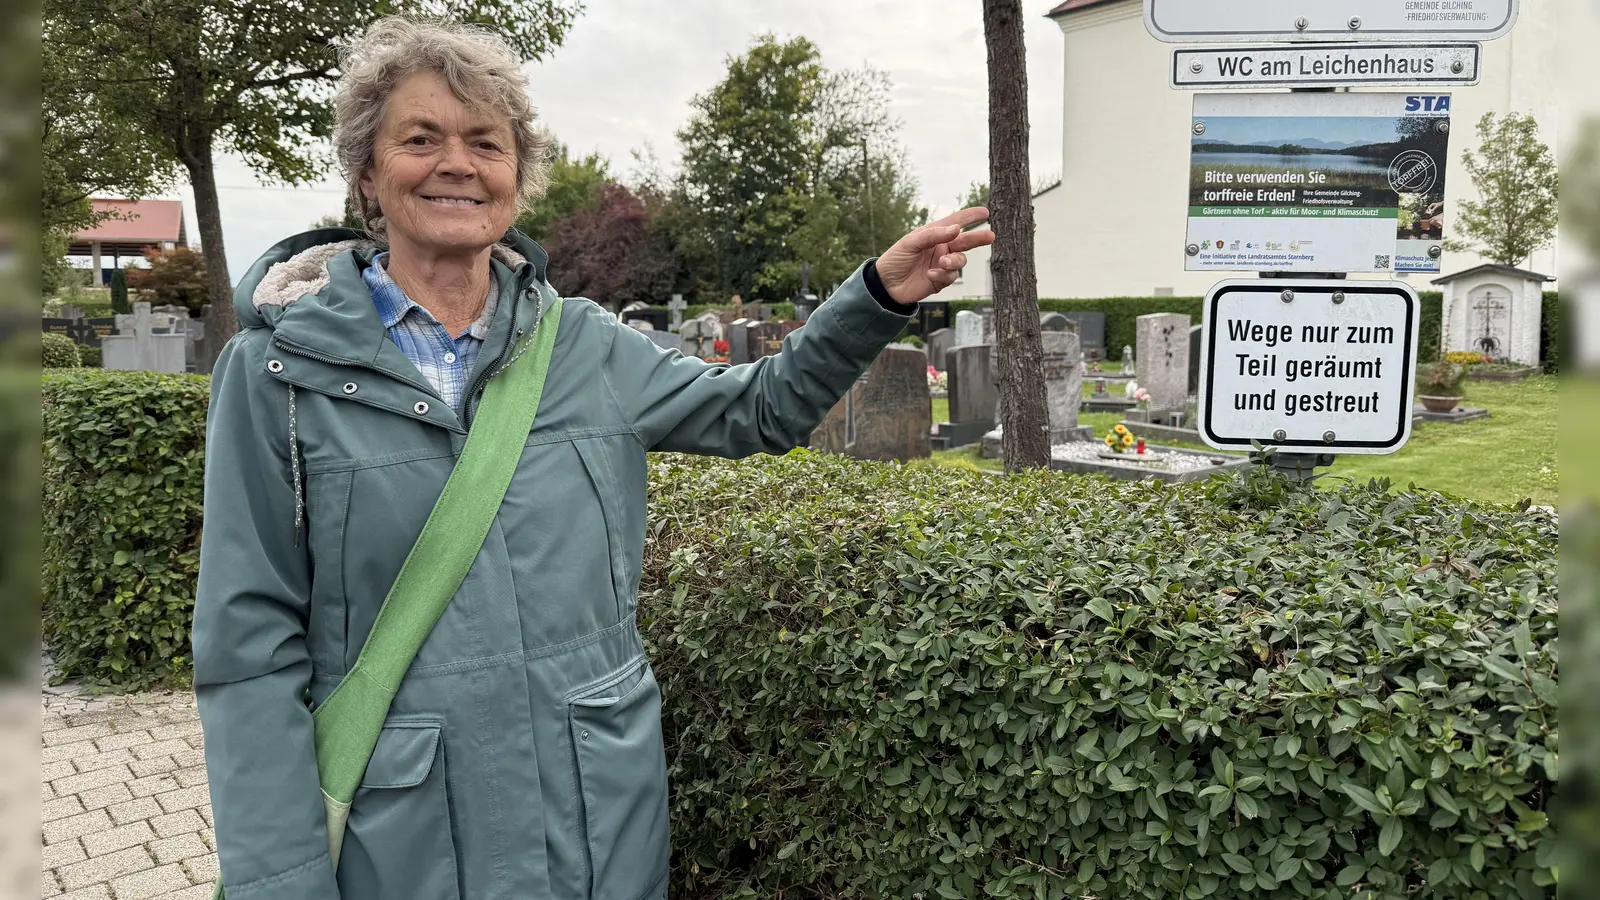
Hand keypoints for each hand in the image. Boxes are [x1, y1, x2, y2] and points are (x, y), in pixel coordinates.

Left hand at [875, 207, 995, 304]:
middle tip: (990, 236)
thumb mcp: (910, 242)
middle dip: (978, 238)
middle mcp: (941, 248)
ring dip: (955, 261)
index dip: (970, 217)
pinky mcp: (940, 280)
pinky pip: (951, 276)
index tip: (985, 212)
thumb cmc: (896, 258)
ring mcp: (942, 264)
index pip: (955, 223)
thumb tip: (956, 229)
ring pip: (960, 260)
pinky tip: (930, 274)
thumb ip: (933, 235)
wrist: (885, 285)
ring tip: (943, 262)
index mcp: (934, 234)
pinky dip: (943, 274)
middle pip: (965, 242)